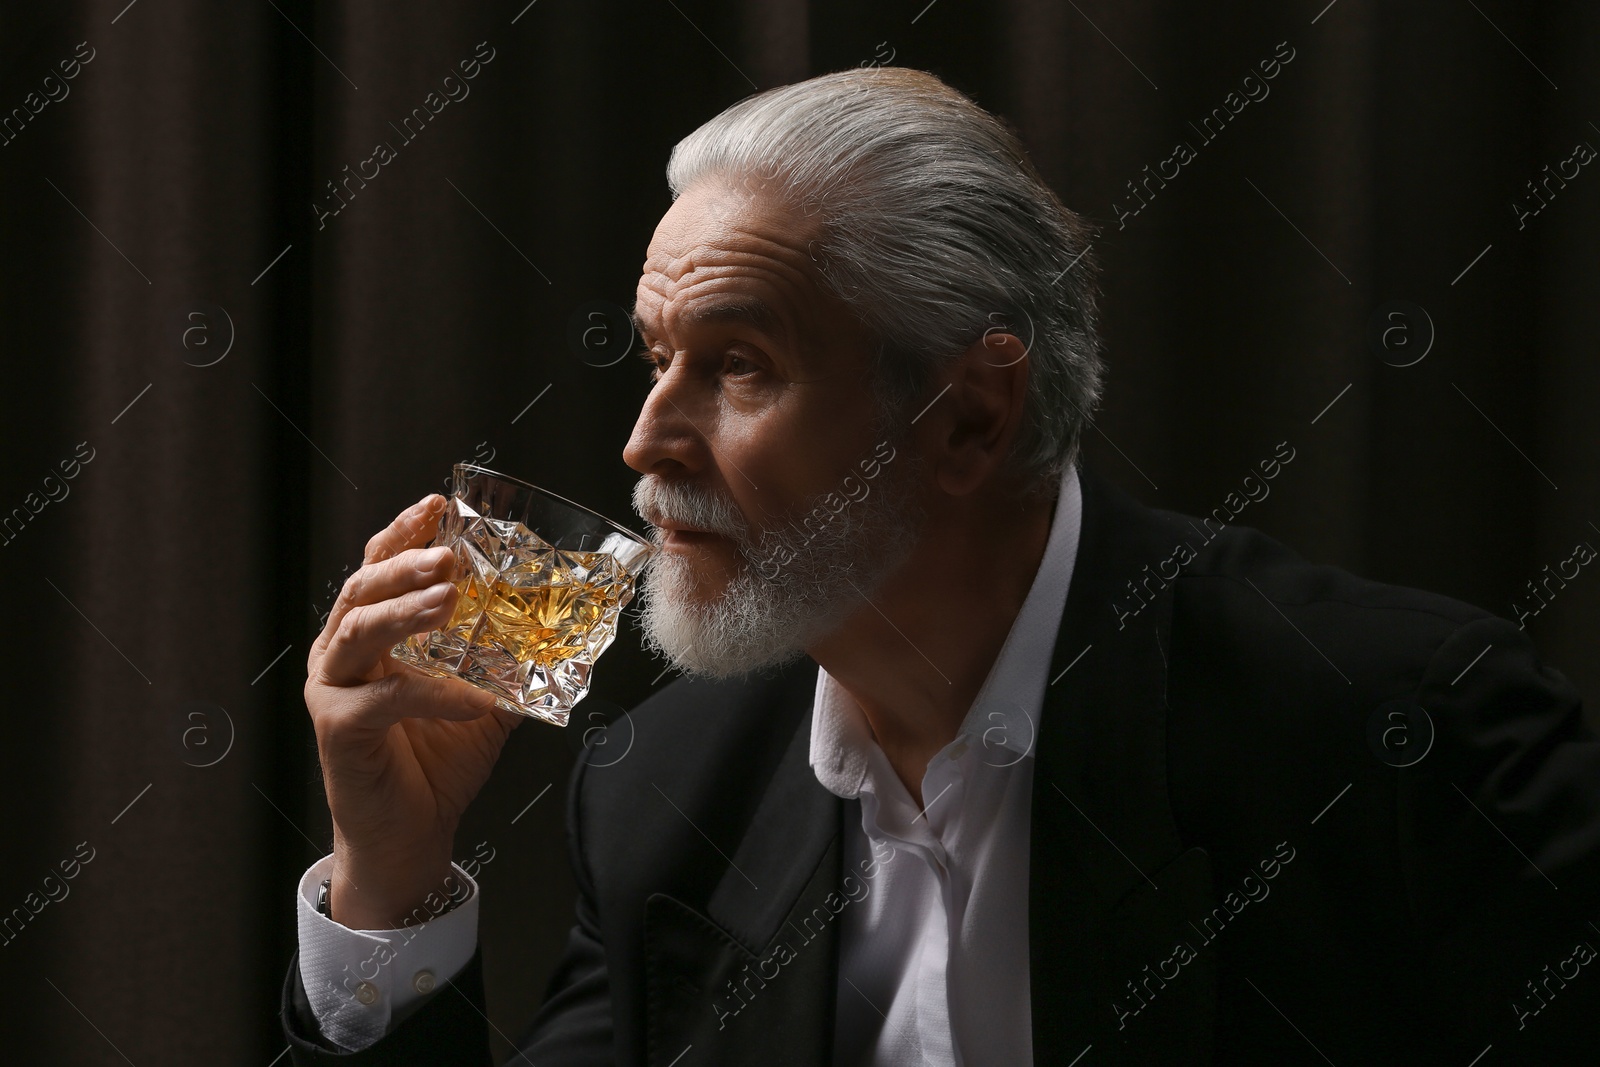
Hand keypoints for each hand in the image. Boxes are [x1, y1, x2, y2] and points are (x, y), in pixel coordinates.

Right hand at [305, 493, 522, 928]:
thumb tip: (565, 626)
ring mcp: (333, 689)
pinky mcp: (337, 730)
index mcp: (372, 633)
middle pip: (362, 587)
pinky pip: (380, 700)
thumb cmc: (440, 761)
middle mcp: (342, 652)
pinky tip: (469, 698)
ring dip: (405, 610)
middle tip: (449, 551)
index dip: (404, 531)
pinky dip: (428, 694)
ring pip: (358, 631)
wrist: (412, 834)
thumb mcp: (485, 697)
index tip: (438, 502)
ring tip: (448, 596)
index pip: (380, 566)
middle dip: (405, 561)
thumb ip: (508, 660)